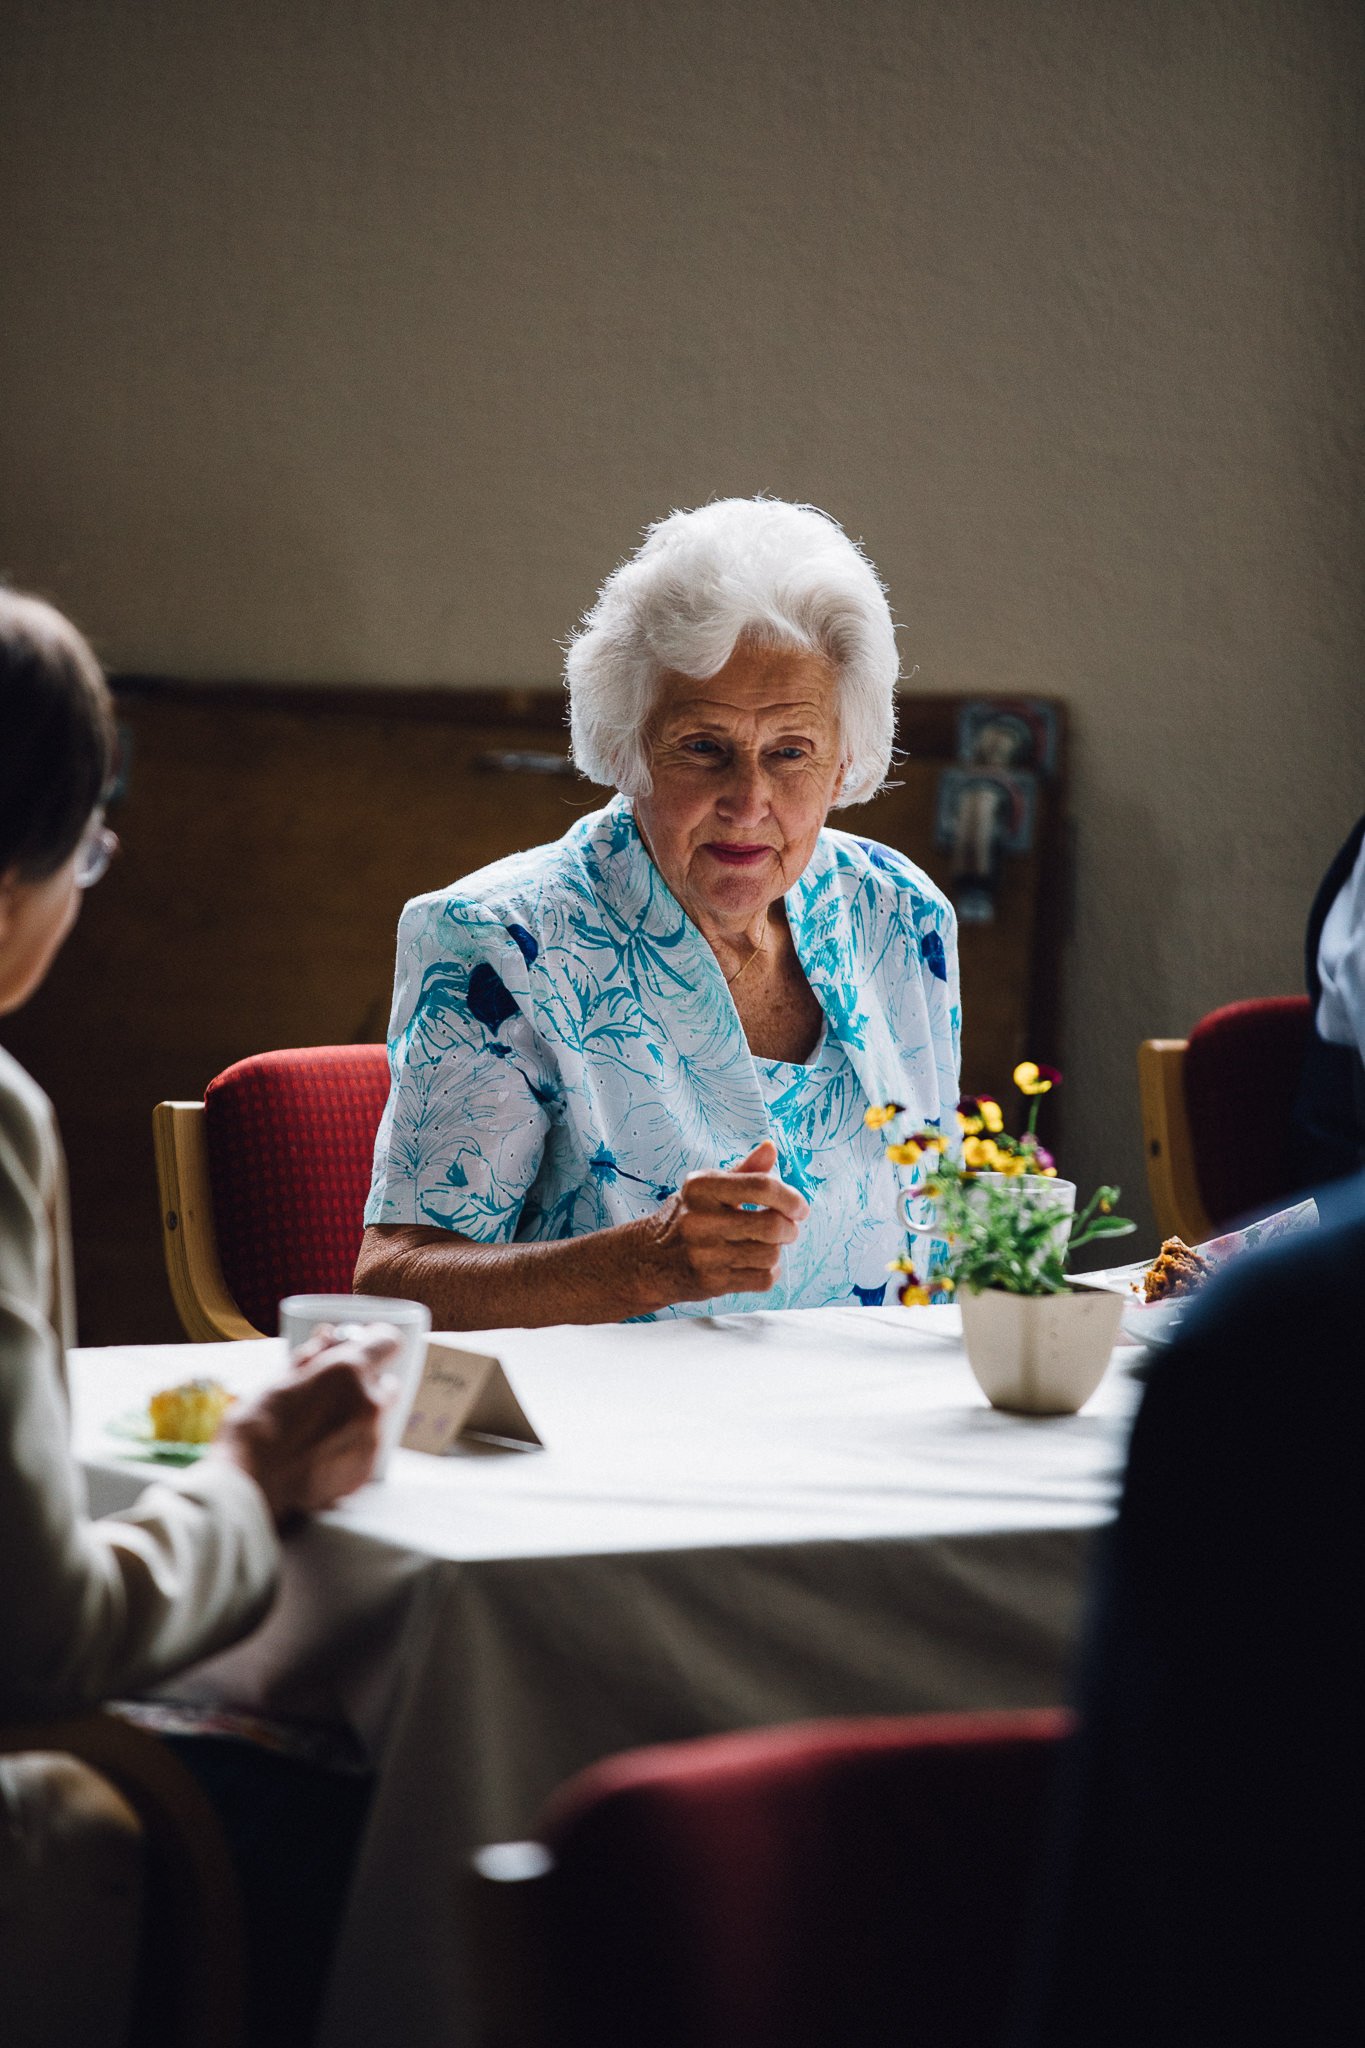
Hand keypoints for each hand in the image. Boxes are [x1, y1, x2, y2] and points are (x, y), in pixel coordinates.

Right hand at [211, 1325, 398, 1526]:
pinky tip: (319, 1451)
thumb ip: (311, 1356)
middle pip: (386, 1382)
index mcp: (348, 1372)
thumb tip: (327, 1338)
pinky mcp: (365, 1469)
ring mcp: (371, 1439)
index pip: (389, 1341)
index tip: (361, 1344)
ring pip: (376, 1416)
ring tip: (317, 1427)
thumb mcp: (278, 1379)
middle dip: (365, 1382)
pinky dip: (351, 1444)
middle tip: (331, 1391)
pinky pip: (367, 1446)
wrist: (251, 1485)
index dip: (375, 1340)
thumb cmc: (256, 1427)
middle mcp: (368, 1403)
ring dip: (356, 1415)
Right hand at [643, 1140, 807, 1304]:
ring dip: (777, 1251)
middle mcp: (700, 1219)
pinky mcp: (710, 1282)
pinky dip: (769, 1273)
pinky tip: (757, 1265)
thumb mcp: (707, 1188)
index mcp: (701, 1187)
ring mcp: (704, 1254)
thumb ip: (744, 1170)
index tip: (800, 1208)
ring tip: (766, 1246)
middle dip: (790, 1228)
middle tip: (788, 1229)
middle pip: (772, 1224)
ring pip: (770, 1255)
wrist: (647, 1260)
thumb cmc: (686, 1217)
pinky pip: (762, 1279)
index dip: (791, 1197)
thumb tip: (771, 1147)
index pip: (761, 1186)